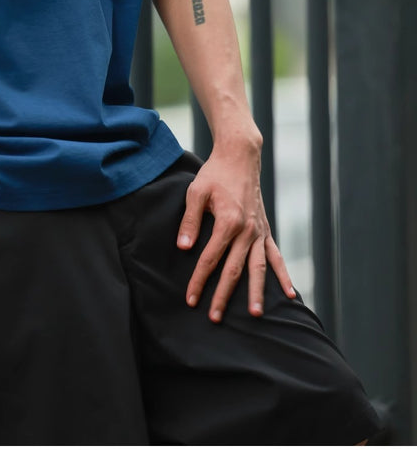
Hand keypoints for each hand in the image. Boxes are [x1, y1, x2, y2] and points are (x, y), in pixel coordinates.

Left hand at [176, 137, 295, 322]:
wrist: (240, 157)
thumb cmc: (215, 174)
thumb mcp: (196, 192)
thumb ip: (190, 221)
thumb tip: (184, 248)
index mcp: (228, 221)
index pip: (210, 258)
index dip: (199, 279)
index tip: (191, 298)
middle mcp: (247, 230)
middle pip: (234, 269)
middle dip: (224, 295)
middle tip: (215, 318)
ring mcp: (259, 231)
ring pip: (257, 268)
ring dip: (256, 292)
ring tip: (255, 314)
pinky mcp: (265, 230)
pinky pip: (275, 256)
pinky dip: (283, 275)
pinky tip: (290, 294)